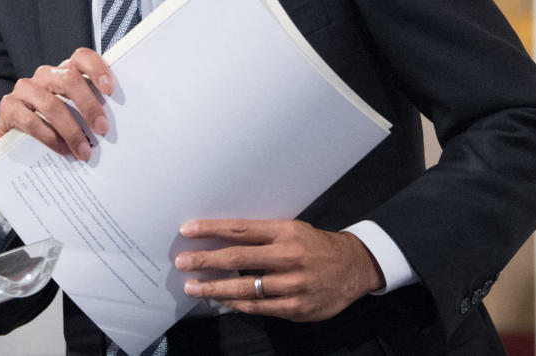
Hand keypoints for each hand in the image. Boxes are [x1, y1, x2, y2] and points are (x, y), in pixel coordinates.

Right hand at [0, 47, 113, 160]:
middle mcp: (45, 75)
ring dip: (71, 130)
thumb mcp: (73, 113)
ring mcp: (25, 89)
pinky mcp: (9, 106)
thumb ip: (89, 110)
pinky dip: (50, 137)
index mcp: (65, 71)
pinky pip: (31, 120)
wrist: (16, 139)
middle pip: (69, 80)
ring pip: (51, 104)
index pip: (81, 57)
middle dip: (89, 106)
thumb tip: (111, 126)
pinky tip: (62, 150)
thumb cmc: (53, 123)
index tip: (109, 90)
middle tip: (102, 129)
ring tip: (83, 150)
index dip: (97, 69)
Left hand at [175, 219, 383, 321]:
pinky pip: (258, 307)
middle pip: (238, 258)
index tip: (187, 231)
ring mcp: (293, 284)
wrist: (353, 267)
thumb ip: (263, 236)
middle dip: (205, 260)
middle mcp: (288, 256)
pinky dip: (236, 303)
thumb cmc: (316, 246)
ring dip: (214, 287)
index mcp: (285, 231)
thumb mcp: (293, 230)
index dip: (211, 230)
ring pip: (245, 288)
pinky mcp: (295, 307)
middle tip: (182, 262)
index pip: (241, 229)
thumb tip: (223, 239)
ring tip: (192, 287)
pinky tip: (221, 300)